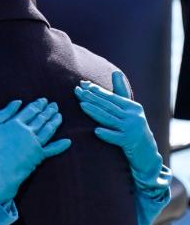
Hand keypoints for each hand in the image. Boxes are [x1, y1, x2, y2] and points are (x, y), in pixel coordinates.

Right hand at [0, 98, 70, 203]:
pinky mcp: (39, 156)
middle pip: (41, 118)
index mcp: (16, 123)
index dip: (38, 104)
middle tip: (55, 105)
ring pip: (49, 130)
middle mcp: (28, 131)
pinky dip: (60, 146)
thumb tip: (18, 102)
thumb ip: (3, 114)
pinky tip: (67, 141)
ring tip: (59, 115)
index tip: (44, 100)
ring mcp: (35, 143)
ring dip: (55, 122)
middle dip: (49, 110)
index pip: (30, 110)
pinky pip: (53, 149)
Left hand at [74, 71, 163, 188]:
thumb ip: (120, 92)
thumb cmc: (134, 129)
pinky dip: (107, 134)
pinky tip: (96, 131)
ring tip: (81, 105)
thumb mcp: (129, 110)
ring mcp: (132, 129)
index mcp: (132, 107)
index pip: (111, 97)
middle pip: (108, 105)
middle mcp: (133, 116)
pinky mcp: (130, 142)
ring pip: (109, 119)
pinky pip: (116, 137)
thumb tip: (115, 71)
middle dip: (91, 98)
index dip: (96, 90)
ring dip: (95, 112)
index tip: (82, 84)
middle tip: (77, 91)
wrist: (147, 153)